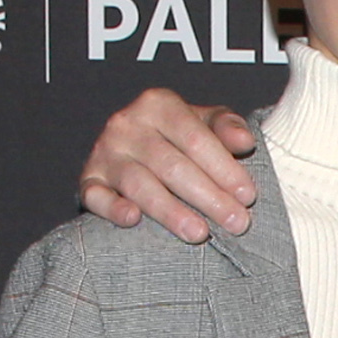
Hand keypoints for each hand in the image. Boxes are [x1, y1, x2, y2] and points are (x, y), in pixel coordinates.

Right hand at [80, 90, 259, 241]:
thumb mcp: (204, 123)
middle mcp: (127, 124)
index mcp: (158, 104)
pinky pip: (96, 196)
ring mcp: (104, 153)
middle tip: (237, 223)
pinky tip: (133, 219)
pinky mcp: (89, 180)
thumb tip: (244, 141)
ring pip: (140, 184)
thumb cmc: (179, 138)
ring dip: (171, 211)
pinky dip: (112, 208)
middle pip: (172, 165)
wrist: (133, 147)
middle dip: (208, 197)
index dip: (224, 168)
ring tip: (200, 233)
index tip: (248, 196)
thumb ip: (226, 127)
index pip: (195, 138)